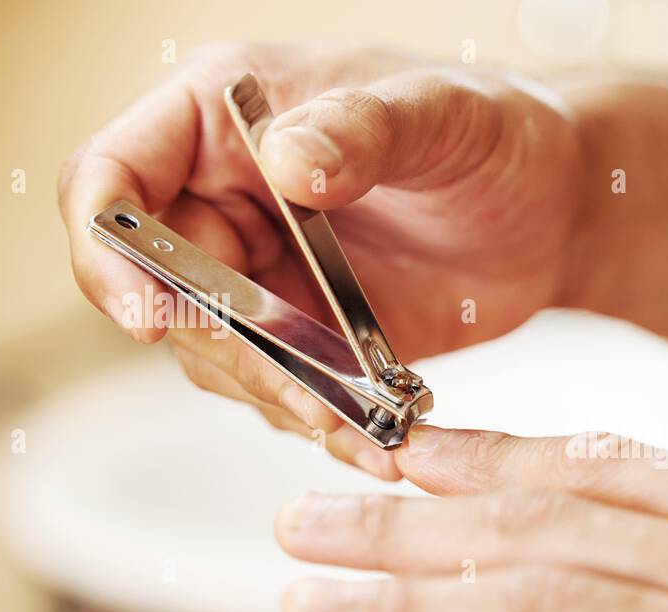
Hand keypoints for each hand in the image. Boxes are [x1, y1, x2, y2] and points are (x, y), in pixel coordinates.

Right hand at [58, 43, 583, 477]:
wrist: (555, 209)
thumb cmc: (496, 133)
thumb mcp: (440, 113)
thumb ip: (364, 128)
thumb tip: (288, 161)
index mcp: (221, 121)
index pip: (112, 181)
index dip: (112, 254)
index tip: (152, 318)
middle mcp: (226, 201)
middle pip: (163, 292)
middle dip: (228, 353)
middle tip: (306, 395)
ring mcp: (264, 276)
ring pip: (221, 358)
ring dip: (279, 399)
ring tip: (356, 425)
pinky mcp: (308, 337)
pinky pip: (285, 391)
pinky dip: (325, 423)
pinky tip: (376, 442)